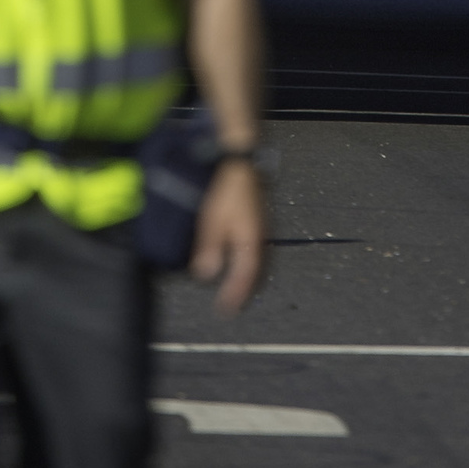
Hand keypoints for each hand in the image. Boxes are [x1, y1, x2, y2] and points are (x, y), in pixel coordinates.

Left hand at [189, 158, 267, 313]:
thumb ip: (210, 248)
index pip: (245, 276)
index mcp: (251, 241)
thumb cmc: (226, 188)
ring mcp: (263, 225)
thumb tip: (206, 275)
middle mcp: (262, 236)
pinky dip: (248, 259)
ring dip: (248, 275)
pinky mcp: (258, 216)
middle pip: (257, 271)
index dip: (235, 295)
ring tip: (237, 286)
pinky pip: (256, 246)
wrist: (240, 157)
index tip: (226, 310)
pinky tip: (239, 257)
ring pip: (258, 259)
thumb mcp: (212, 220)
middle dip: (245, 289)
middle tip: (233, 304)